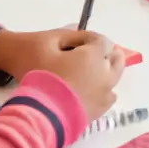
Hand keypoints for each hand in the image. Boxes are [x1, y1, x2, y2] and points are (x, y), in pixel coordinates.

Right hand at [0, 28, 123, 119]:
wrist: (32, 111)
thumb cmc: (38, 72)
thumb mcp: (50, 41)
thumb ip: (72, 35)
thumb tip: (85, 38)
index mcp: (95, 57)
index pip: (104, 42)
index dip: (90, 39)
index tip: (75, 43)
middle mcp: (106, 76)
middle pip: (116, 60)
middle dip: (104, 54)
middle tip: (84, 55)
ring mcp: (104, 97)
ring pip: (113, 79)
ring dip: (104, 72)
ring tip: (83, 74)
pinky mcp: (97, 113)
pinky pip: (107, 97)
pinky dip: (100, 90)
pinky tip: (83, 90)